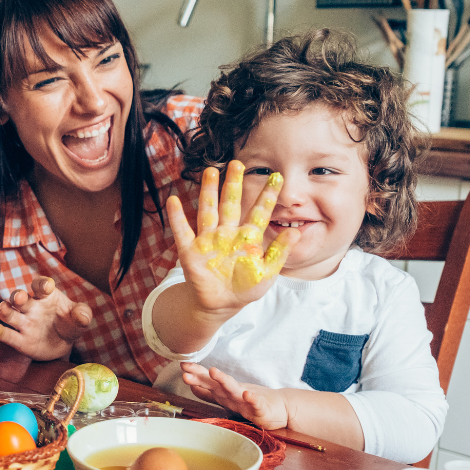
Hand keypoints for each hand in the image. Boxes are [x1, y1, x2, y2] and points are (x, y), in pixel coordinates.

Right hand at [0, 276, 90, 360]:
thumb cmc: (70, 324)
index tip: (46, 286)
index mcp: (46, 296)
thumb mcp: (80, 319)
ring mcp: (24, 323)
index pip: (40, 286)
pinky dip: (1, 332)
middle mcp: (32, 307)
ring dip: (5, 310)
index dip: (42, 284)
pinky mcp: (21, 341)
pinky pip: (9, 336)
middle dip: (17, 296)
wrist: (64, 345)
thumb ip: (82, 315)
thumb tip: (82, 316)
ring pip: (10, 313)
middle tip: (19, 298)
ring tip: (4, 309)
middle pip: (19, 298)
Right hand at [167, 162, 298, 314]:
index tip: (277, 177)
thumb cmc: (245, 288)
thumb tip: (295, 231)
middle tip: (237, 163)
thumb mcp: (267, 272)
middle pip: (230, 204)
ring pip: (208, 211)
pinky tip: (173, 201)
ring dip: (208, 192)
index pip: (259, 212)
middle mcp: (228, 234)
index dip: (267, 195)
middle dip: (233, 184)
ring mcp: (208, 240)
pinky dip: (177, 217)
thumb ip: (279, 252)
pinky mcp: (191, 251)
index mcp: (248, 238)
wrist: (220, 305)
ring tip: (210, 172)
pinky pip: (183, 231)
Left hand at [181, 362, 287, 429]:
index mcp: (225, 392)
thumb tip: (191, 386)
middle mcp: (233, 393)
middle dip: (200, 376)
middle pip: (214, 383)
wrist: (281, 407)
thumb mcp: (228, 398)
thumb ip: (209, 394)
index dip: (195, 375)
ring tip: (213, 372)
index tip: (182, 366)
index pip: (207, 382)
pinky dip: (252, 399)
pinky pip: (256, 404)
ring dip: (223, 380)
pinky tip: (247, 395)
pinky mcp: (261, 409)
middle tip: (186, 369)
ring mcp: (247, 400)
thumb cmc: (252, 401)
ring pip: (233, 390)